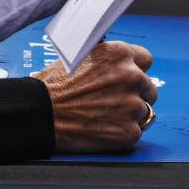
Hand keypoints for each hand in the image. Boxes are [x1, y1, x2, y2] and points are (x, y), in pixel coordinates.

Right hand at [40, 41, 156, 151]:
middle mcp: (131, 77)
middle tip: (112, 102)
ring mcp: (132, 106)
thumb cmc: (53, 86)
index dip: (135, 69)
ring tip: (104, 116)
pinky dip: (122, 134)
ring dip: (129, 115)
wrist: (40, 115)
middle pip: (148, 88)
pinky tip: (103, 130)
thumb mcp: (78, 55)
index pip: (146, 59)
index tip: (128, 78)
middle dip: (134, 94)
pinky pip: (135, 133)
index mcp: (119, 54)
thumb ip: (105, 55)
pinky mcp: (129, 132)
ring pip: (143, 111)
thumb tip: (116, 54)